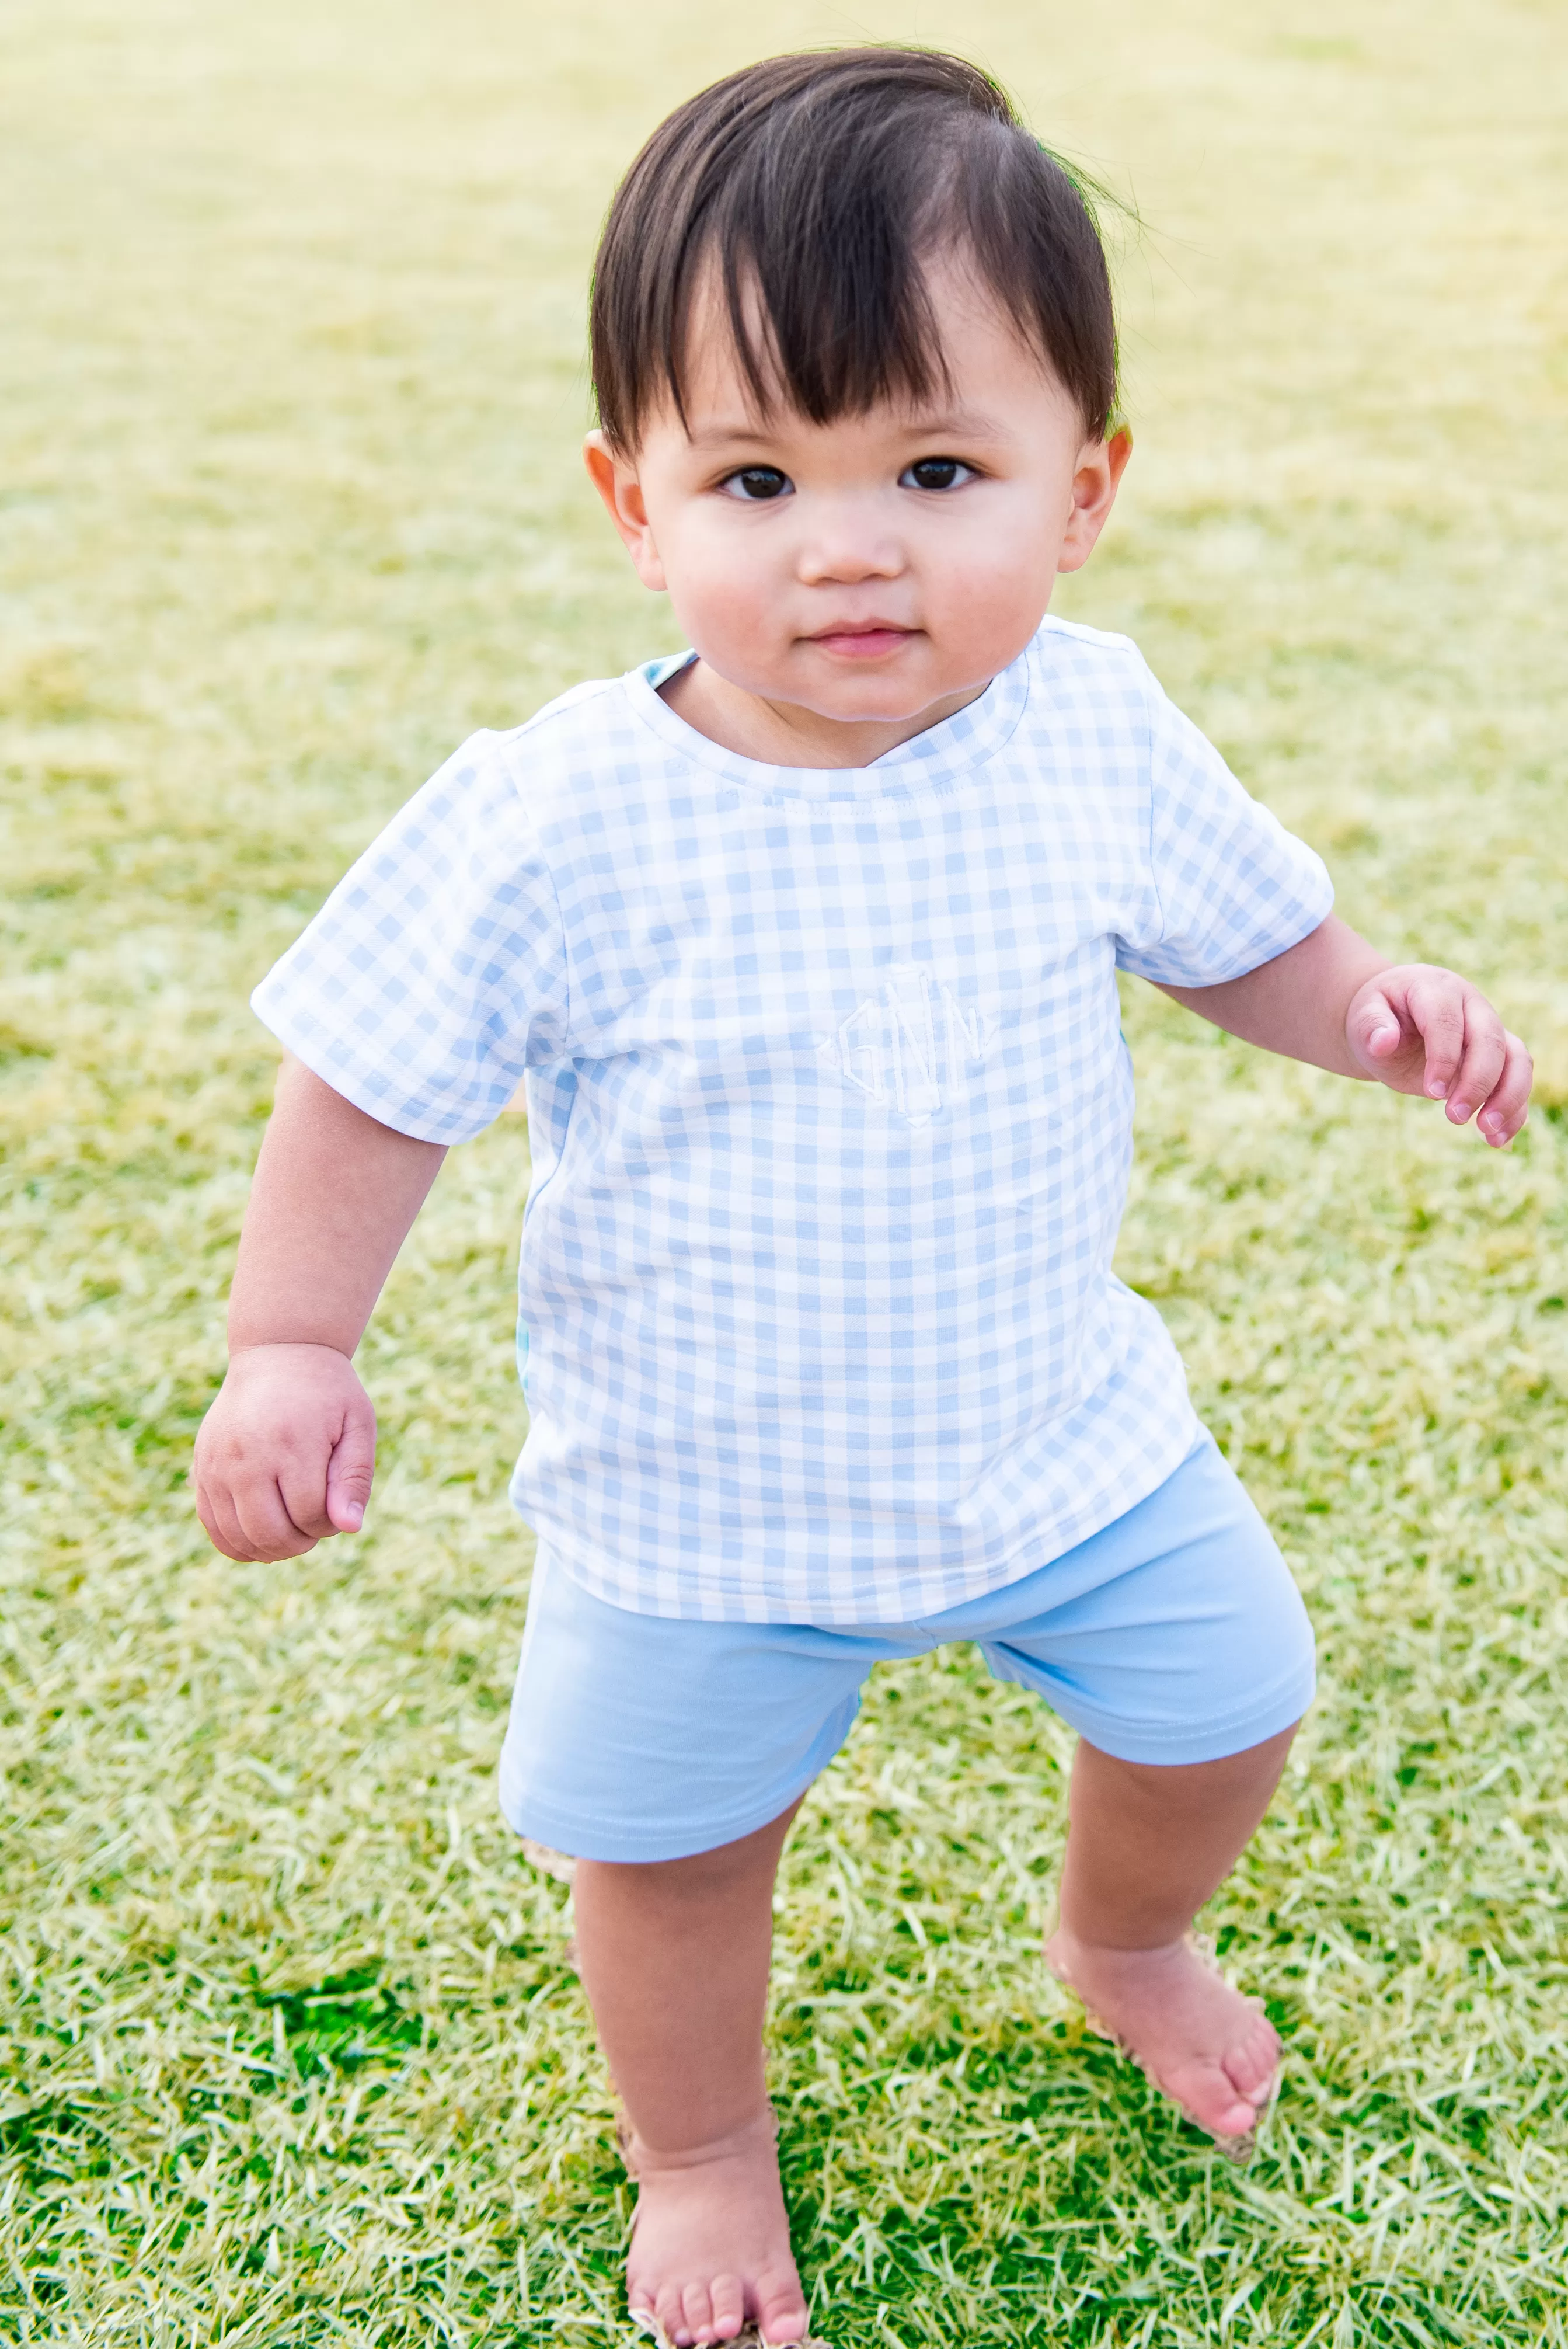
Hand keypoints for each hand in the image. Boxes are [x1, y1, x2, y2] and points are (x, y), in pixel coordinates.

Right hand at [194, 1342, 376, 1562]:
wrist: (278, 1355)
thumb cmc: (327, 1393)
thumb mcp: (357, 1425)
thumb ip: (355, 1478)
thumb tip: (348, 1528)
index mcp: (291, 1442)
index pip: (310, 1515)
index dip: (330, 1523)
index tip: (336, 1504)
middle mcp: (247, 1456)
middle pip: (271, 1534)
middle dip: (300, 1543)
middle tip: (314, 1524)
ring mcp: (218, 1464)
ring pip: (239, 1538)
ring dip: (271, 1549)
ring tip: (291, 1527)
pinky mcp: (203, 1470)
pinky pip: (213, 1527)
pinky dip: (239, 1544)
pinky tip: (262, 1535)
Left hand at [1345, 964, 1531, 1145]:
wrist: (1393, 1018)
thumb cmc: (1378, 1016)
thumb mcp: (1364, 1015)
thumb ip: (1371, 1025)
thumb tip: (1383, 1042)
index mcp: (1437, 989)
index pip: (1448, 1021)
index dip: (1444, 1057)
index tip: (1431, 1093)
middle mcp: (1472, 1006)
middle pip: (1490, 1041)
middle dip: (1477, 1082)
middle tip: (1455, 1118)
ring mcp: (1490, 1030)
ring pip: (1517, 1059)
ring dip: (1508, 1097)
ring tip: (1487, 1132)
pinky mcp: (1499, 1057)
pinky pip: (1518, 1080)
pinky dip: (1514, 1110)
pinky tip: (1497, 1140)